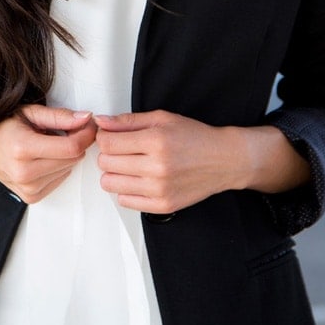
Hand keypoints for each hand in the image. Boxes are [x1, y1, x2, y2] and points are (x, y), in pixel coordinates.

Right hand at [0, 105, 97, 203]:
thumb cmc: (3, 128)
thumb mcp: (30, 113)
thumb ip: (59, 116)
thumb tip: (86, 118)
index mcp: (23, 148)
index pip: (71, 148)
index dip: (86, 135)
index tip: (88, 125)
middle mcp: (24, 172)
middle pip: (72, 159)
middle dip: (76, 143)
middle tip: (64, 131)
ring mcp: (27, 188)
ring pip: (68, 170)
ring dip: (65, 156)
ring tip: (46, 145)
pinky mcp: (31, 196)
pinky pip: (60, 180)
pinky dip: (58, 168)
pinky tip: (43, 159)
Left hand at [94, 112, 308, 215]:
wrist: (223, 160)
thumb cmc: (195, 137)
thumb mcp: (163, 118)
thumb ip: (128, 121)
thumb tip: (102, 121)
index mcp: (156, 141)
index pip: (108, 143)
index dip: (104, 137)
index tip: (110, 136)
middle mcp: (157, 167)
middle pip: (106, 163)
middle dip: (108, 154)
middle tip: (121, 150)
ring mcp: (160, 189)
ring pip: (110, 183)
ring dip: (114, 173)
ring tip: (128, 165)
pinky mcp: (162, 205)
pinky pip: (124, 200)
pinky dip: (126, 189)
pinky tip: (138, 179)